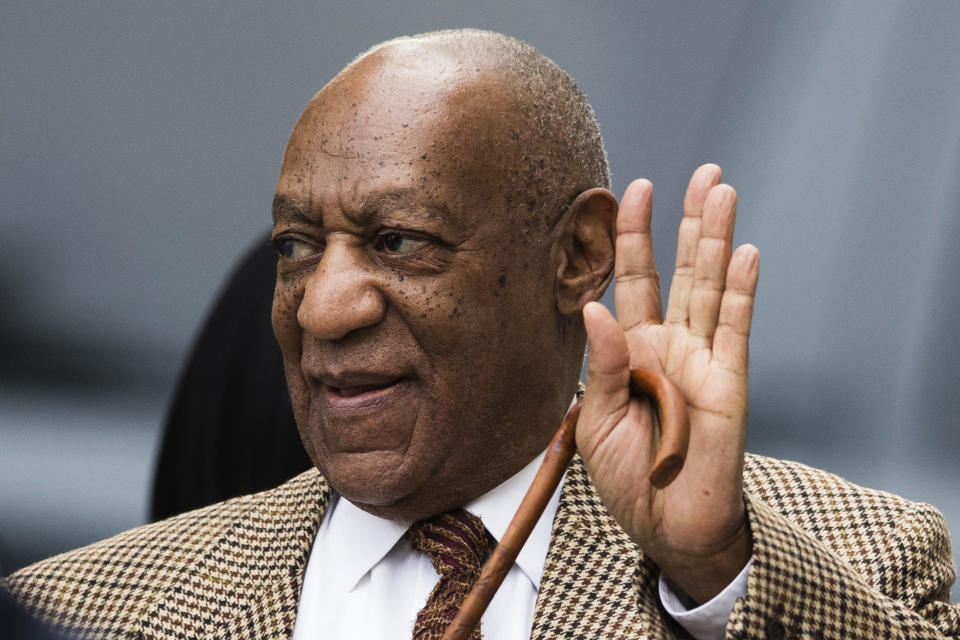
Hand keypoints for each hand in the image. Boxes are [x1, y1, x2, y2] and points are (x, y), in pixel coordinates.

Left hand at [576, 164, 759, 603]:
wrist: (666, 524)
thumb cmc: (626, 475)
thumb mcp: (595, 419)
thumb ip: (602, 364)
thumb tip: (594, 310)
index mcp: (630, 347)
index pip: (632, 277)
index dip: (631, 234)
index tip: (631, 189)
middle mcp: (669, 342)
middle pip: (683, 268)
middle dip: (689, 220)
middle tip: (703, 171)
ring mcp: (702, 357)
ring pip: (712, 285)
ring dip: (717, 238)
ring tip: (722, 190)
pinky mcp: (730, 380)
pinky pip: (735, 328)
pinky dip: (742, 291)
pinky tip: (745, 252)